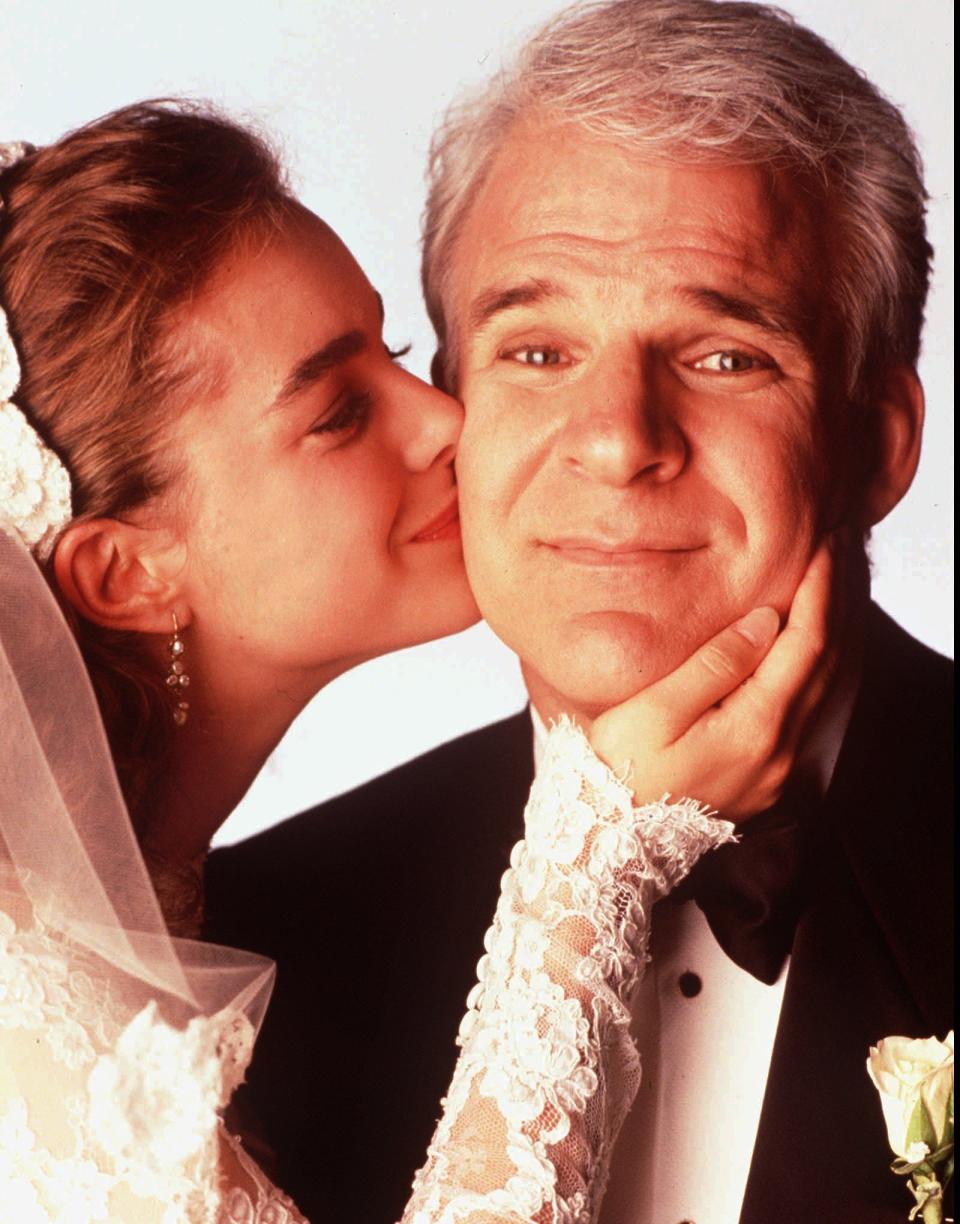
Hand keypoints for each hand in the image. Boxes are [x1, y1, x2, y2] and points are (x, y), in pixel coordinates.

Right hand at [589, 540, 837, 820]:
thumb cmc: (618, 769)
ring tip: (832, 589)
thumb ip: (714, 664)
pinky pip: (812, 710)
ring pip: (826, 689)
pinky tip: (812, 645)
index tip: (822, 549)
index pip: (805, 646)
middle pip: (828, 665)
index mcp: (754, 729)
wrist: (611, 837)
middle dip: (836, 605)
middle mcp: (779, 751)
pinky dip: (821, 668)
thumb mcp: (654, 711)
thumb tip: (765, 621)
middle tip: (837, 554)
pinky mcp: (768, 776)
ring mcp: (778, 768)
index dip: (818, 594)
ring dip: (834, 635)